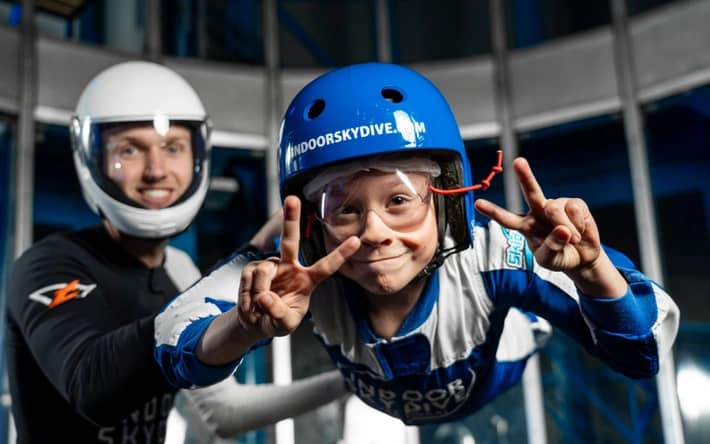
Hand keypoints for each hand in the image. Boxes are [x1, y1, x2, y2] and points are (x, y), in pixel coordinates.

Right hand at [237, 195, 360, 337]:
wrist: (255, 322)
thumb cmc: (277, 320)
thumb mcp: (284, 325)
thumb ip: (278, 312)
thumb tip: (266, 296)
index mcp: (308, 280)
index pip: (327, 266)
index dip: (341, 254)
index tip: (357, 241)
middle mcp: (291, 267)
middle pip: (291, 240)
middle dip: (291, 218)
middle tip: (292, 198)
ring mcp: (271, 266)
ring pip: (264, 272)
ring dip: (260, 292)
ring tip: (259, 308)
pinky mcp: (253, 268)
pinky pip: (249, 278)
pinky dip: (248, 295)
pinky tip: (251, 303)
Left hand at [474, 157, 601, 273]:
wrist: (582, 257)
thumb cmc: (560, 257)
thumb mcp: (549, 260)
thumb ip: (551, 247)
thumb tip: (562, 230)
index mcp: (525, 225)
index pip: (506, 218)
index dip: (493, 211)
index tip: (478, 204)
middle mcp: (538, 211)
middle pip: (531, 193)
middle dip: (525, 177)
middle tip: (518, 162)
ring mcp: (556, 205)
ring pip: (555, 209)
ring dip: (566, 228)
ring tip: (572, 240)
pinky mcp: (574, 203)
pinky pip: (574, 211)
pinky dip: (578, 226)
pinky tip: (579, 230)